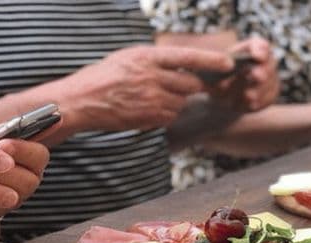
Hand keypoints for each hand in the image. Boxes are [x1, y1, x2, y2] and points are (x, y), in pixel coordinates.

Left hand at [0, 132, 50, 219]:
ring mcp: (11, 202)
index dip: (23, 151)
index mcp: (32, 162)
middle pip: (27, 181)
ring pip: (8, 199)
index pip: (41, 157)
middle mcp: (27, 184)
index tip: (3, 143)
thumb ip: (15, 129)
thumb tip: (56, 117)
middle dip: (0, 169)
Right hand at [58, 45, 233, 131]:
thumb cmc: (104, 77)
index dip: (211, 60)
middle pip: (191, 84)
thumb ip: (156, 61)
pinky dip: (165, 114)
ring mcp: (152, 98)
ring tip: (152, 97)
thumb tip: (184, 65)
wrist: (81, 101)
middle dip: (191, 87)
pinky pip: (170, 116)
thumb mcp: (129, 58)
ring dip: (175, 102)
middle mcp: (152, 76)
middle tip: (177, 86)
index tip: (229, 63)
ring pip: (182, 102)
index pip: (188, 57)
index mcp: (147, 56)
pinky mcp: (150, 117)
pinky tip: (147, 108)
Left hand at [209, 37, 279, 111]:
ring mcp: (271, 79)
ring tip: (248, 96)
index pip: (260, 45)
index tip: (256, 56)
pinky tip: (250, 105)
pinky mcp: (271, 95)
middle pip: (270, 64)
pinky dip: (259, 102)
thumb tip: (226, 76)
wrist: (221, 96)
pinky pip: (269, 98)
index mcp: (251, 50)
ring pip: (270, 83)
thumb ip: (220, 70)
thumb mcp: (214, 71)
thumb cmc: (217, 78)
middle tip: (256, 75)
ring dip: (259, 90)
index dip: (260, 49)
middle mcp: (264, 62)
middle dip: (263, 70)